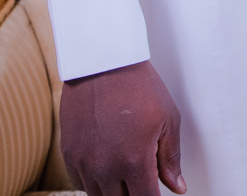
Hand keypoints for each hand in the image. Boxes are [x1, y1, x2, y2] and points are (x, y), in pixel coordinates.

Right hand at [60, 59, 186, 195]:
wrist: (102, 64)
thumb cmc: (138, 86)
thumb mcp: (167, 120)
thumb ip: (171, 158)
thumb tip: (177, 186)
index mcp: (134, 161)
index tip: (157, 194)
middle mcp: (106, 167)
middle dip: (135, 194)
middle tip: (143, 180)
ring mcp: (84, 162)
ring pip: (99, 195)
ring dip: (114, 190)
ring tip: (126, 172)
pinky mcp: (69, 154)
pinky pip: (80, 183)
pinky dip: (94, 181)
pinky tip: (106, 167)